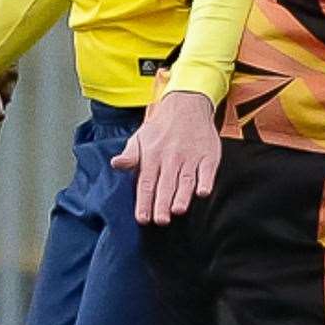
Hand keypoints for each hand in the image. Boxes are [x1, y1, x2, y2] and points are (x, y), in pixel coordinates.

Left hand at [110, 90, 218, 226]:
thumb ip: (130, 155)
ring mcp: (191, 156)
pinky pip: (207, 170)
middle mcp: (171, 157)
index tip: (143, 218)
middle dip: (162, 203)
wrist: (187, 104)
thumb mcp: (140, 138)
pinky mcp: (208, 155)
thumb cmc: (161, 128)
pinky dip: (205, 181)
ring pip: (186, 179)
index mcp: (152, 156)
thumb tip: (116, 163)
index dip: (144, 201)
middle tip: (160, 220)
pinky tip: (203, 192)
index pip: (146, 182)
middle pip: (166, 184)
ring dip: (182, 195)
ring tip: (178, 210)